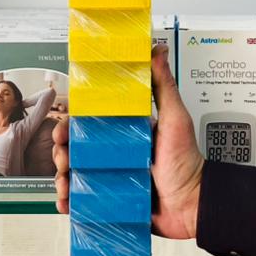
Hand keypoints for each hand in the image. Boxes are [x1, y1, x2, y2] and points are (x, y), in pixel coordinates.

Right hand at [52, 48, 203, 240]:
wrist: (193, 204)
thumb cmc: (187, 161)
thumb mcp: (175, 118)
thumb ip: (164, 86)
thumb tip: (158, 51)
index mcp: (125, 132)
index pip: (89, 123)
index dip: (71, 125)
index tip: (64, 129)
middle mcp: (115, 153)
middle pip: (76, 149)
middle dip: (62, 152)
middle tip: (63, 157)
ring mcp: (112, 177)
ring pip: (76, 175)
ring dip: (62, 177)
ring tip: (65, 182)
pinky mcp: (112, 200)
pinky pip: (85, 200)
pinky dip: (71, 201)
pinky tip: (68, 202)